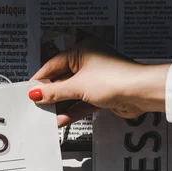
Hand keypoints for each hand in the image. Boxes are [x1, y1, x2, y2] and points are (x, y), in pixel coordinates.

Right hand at [29, 40, 170, 126]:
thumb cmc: (115, 79)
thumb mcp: (77, 86)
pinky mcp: (102, 94)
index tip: (29, 90)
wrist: (142, 93)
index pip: (53, 64)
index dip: (41, 79)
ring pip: (72, 93)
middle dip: (50, 94)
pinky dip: (72, 111)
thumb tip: (35, 93)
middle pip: (62, 79)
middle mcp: (88, 62)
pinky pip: (81, 102)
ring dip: (60, 105)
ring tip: (46, 116)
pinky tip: (61, 120)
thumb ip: (54, 92)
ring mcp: (95, 79)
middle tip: (36, 105)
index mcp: (81, 51)